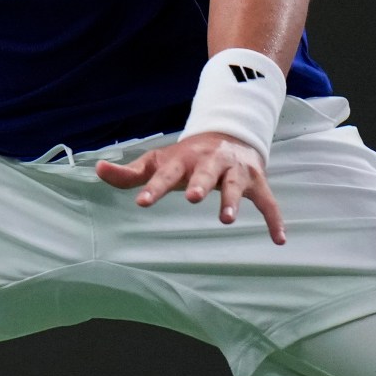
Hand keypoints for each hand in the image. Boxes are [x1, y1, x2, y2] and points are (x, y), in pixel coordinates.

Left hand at [95, 132, 286, 244]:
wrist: (228, 136)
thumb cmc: (185, 158)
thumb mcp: (157, 162)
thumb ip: (129, 173)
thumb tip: (97, 169)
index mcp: (183, 160)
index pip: (165, 174)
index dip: (153, 188)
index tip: (142, 202)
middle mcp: (210, 162)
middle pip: (205, 172)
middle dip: (199, 183)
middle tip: (191, 196)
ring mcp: (235, 171)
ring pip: (234, 184)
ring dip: (231, 200)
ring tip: (225, 219)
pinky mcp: (256, 182)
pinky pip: (268, 202)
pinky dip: (275, 220)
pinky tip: (278, 239)